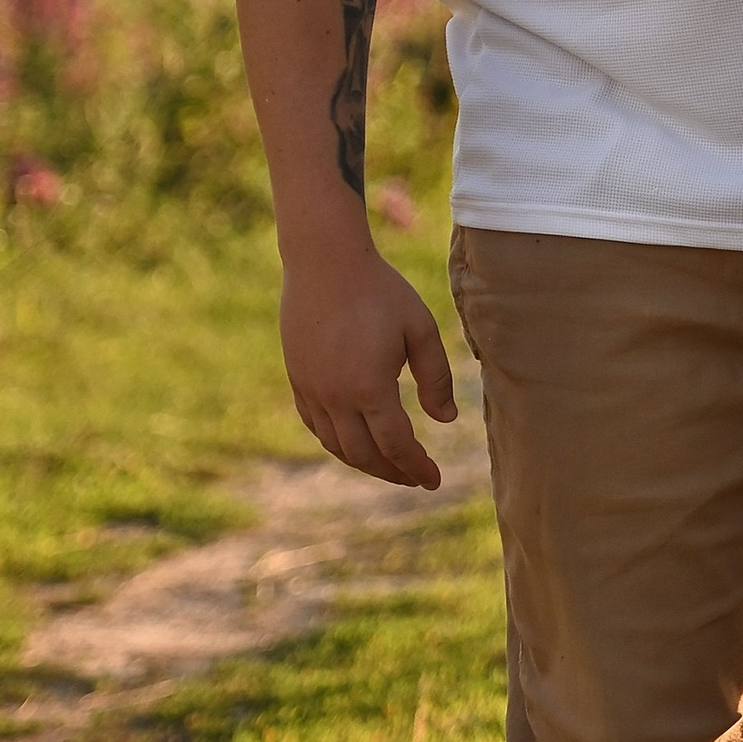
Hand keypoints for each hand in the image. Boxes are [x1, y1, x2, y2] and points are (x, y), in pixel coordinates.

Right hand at [279, 236, 457, 487]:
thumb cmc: (380, 291)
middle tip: (416, 477)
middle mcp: (335, 398)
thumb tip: (445, 420)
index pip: (396, 445)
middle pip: (364, 455)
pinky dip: (337, 442)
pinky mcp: (297, 379)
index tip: (435, 480)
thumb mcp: (420, 329)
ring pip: (336, 445)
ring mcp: (311, 390)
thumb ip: (436, 377)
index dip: (416, 467)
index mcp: (369, 388)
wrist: (324, 261)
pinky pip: (316, 425)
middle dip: (393, 472)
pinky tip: (355, 441)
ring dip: (364, 462)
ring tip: (390, 465)